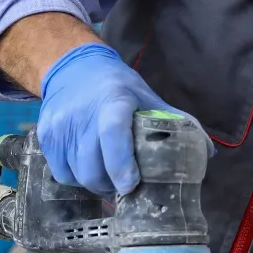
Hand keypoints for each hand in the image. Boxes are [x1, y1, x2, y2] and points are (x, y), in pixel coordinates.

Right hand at [37, 42, 188, 195]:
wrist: (72, 67)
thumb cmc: (117, 86)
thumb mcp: (146, 97)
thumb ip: (174, 122)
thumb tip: (206, 151)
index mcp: (113, 101)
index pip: (113, 134)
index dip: (121, 164)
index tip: (130, 185)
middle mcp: (82, 115)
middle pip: (92, 167)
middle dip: (112, 184)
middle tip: (126, 185)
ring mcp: (60, 127)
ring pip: (77, 176)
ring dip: (96, 184)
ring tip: (109, 177)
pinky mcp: (45, 136)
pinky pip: (62, 173)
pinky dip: (77, 179)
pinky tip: (89, 168)